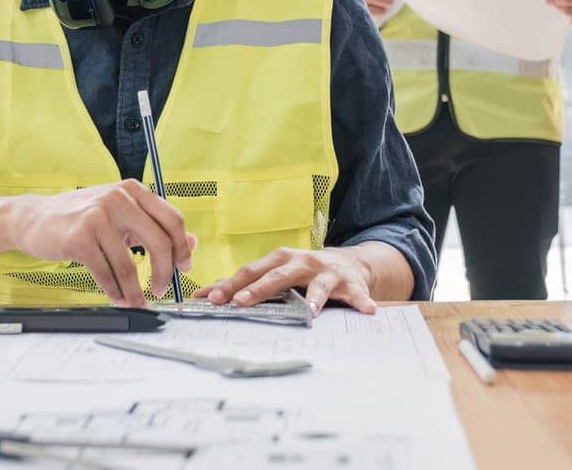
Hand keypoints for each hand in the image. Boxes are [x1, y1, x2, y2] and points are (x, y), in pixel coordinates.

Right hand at [8, 181, 195, 306]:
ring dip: (135, 290)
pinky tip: (118, 297)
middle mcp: (117, 198)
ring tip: (136, 301)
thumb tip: (192, 243)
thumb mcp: (120, 214)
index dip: (183, 247)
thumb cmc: (79, 217)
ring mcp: (97, 216)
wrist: (34, 218)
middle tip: (161, 289)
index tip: (183, 267)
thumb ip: (153, 226)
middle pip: (159, 241)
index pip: (172, 219)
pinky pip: (106, 272)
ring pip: (130, 264)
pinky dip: (115, 290)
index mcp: (132, 190)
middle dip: (164, 272)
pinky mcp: (79, 237)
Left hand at [192, 246, 376, 313]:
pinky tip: (367, 310)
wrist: (346, 264)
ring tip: (311, 311)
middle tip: (242, 302)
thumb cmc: (301, 271)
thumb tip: (204, 293)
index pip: (252, 271)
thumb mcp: (275, 272)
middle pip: (278, 275)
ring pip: (318, 284)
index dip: (232, 284)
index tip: (212, 298)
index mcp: (279, 260)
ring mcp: (326, 272)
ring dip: (314, 297)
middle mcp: (301, 262)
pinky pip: (356, 293)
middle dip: (260, 288)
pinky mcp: (350, 282)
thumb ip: (244, 283)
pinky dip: (361, 300)